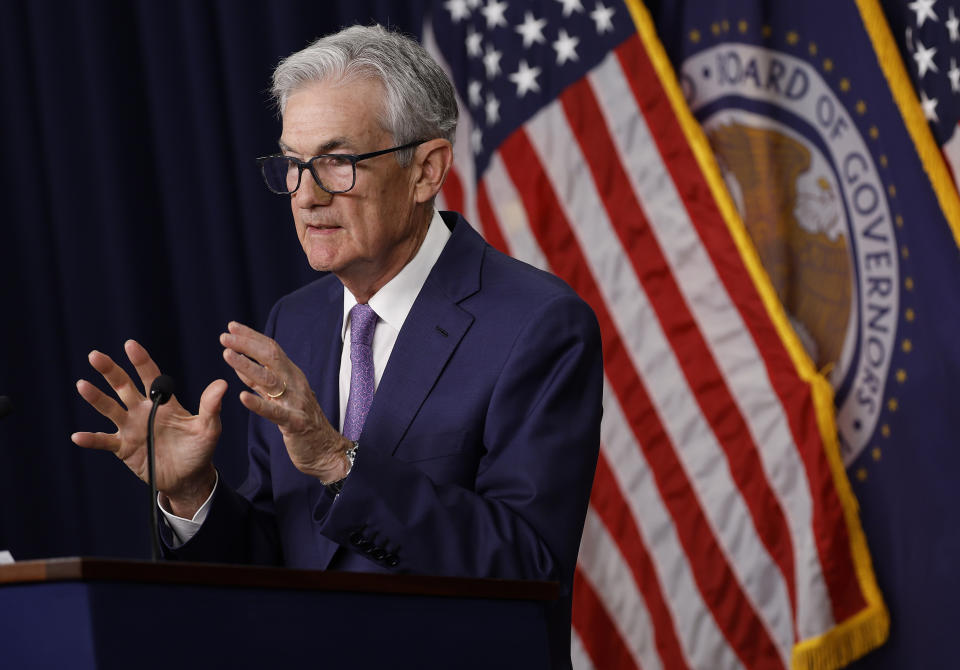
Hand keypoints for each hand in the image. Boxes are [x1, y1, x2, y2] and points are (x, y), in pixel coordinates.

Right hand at [72, 340, 224, 517]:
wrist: (189, 477)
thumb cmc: (200, 448)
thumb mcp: (209, 428)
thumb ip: (211, 407)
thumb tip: (222, 384)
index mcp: (164, 402)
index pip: (151, 376)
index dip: (140, 361)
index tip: (130, 345)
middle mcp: (143, 410)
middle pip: (123, 386)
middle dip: (110, 371)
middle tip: (95, 356)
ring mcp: (131, 428)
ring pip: (110, 408)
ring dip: (96, 398)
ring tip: (82, 384)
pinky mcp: (124, 447)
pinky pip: (105, 441)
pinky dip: (91, 439)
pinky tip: (77, 436)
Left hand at [220, 321, 351, 482]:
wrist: (326, 450)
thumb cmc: (302, 422)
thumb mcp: (281, 396)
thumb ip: (262, 382)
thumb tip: (240, 364)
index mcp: (292, 375)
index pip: (271, 349)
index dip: (251, 337)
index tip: (232, 326)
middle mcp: (295, 383)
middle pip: (270, 357)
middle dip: (247, 345)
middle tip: (225, 336)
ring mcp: (295, 402)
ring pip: (270, 379)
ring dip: (247, 366)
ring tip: (227, 355)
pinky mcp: (294, 423)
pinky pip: (274, 412)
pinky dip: (258, 404)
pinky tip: (242, 397)